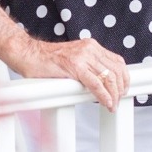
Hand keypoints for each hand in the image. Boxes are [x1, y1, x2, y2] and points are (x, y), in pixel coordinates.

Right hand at [8, 36, 129, 110]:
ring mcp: (82, 56)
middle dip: (121, 88)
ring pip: (109, 77)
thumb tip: (101, 82)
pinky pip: (96, 84)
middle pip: (117, 70)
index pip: (118, 61)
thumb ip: (88, 66)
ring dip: (114, 95)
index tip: (124, 89)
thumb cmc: (46, 61)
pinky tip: (106, 103)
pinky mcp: (74, 67)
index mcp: (91, 46)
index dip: (124, 78)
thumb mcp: (73, 59)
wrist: (27, 54)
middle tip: (119, 100)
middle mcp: (90, 48)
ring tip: (112, 105)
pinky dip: (104, 96)